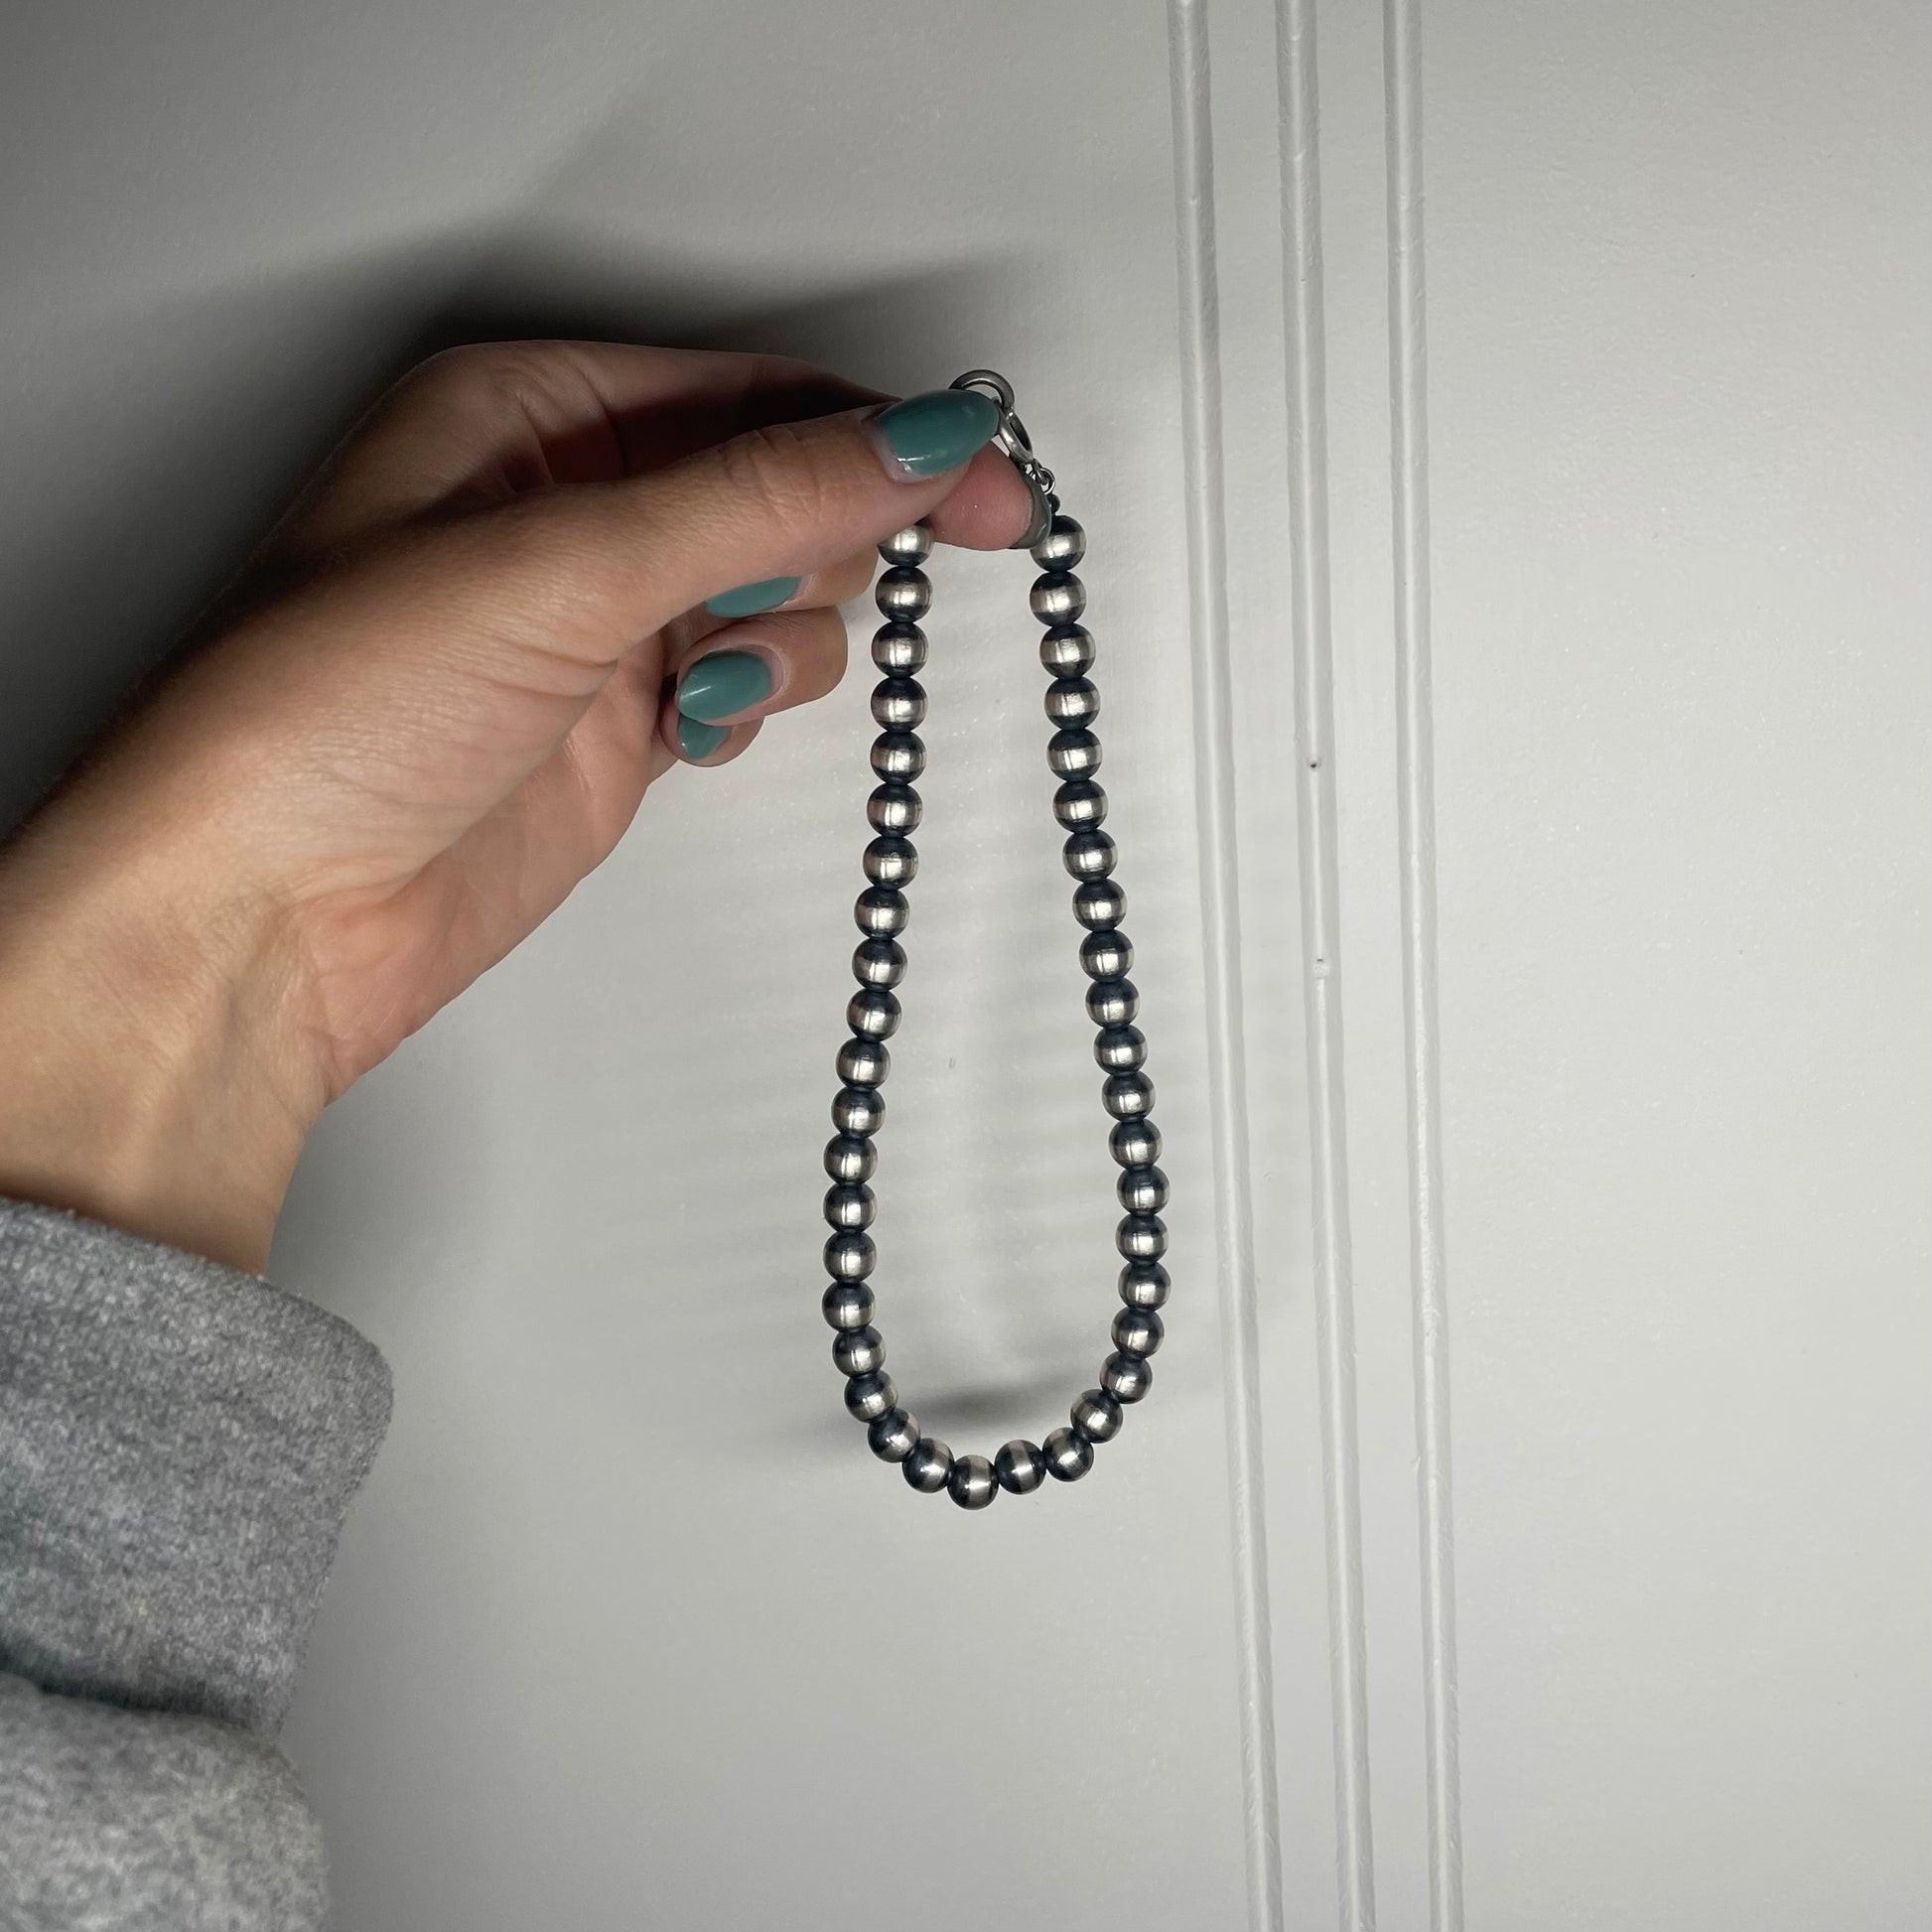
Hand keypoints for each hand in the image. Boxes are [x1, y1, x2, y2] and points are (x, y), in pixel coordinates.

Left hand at [0, 342, 1029, 1270]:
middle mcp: (561, 508)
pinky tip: (686, 725)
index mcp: (521, 414)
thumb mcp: (560, 566)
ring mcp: (593, 623)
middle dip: (818, 534)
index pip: (748, 392)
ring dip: (775, 634)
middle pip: (777, 485)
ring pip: (776, 591)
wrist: (265, 918)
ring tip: (697, 674)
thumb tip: (915, 438)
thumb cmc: (317, 718)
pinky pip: (747, 683)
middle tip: (829, 578)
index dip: (877, 430)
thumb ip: (760, 496)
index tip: (984, 478)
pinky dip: (746, 704)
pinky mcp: (616, 725)